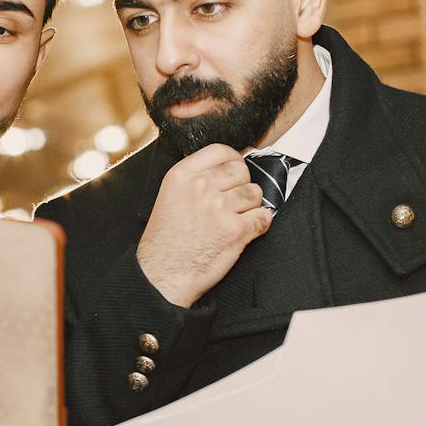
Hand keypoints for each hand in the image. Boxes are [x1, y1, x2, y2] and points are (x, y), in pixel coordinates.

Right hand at [136, 144, 272, 307]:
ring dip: (251, 205)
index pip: (221, 150)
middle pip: (241, 170)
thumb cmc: (164, 242)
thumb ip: (194, 178)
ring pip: (255, 192)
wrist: (162, 275)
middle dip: (242, 184)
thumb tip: (223, 167)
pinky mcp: (236, 231)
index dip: (233, 159)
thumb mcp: (169, 196)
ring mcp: (220, 208)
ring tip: (236, 217)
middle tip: (233, 200)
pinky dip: (260, 223)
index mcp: (182, 176)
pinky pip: (263, 217)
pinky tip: (247, 229)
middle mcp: (201, 188)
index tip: (235, 168)